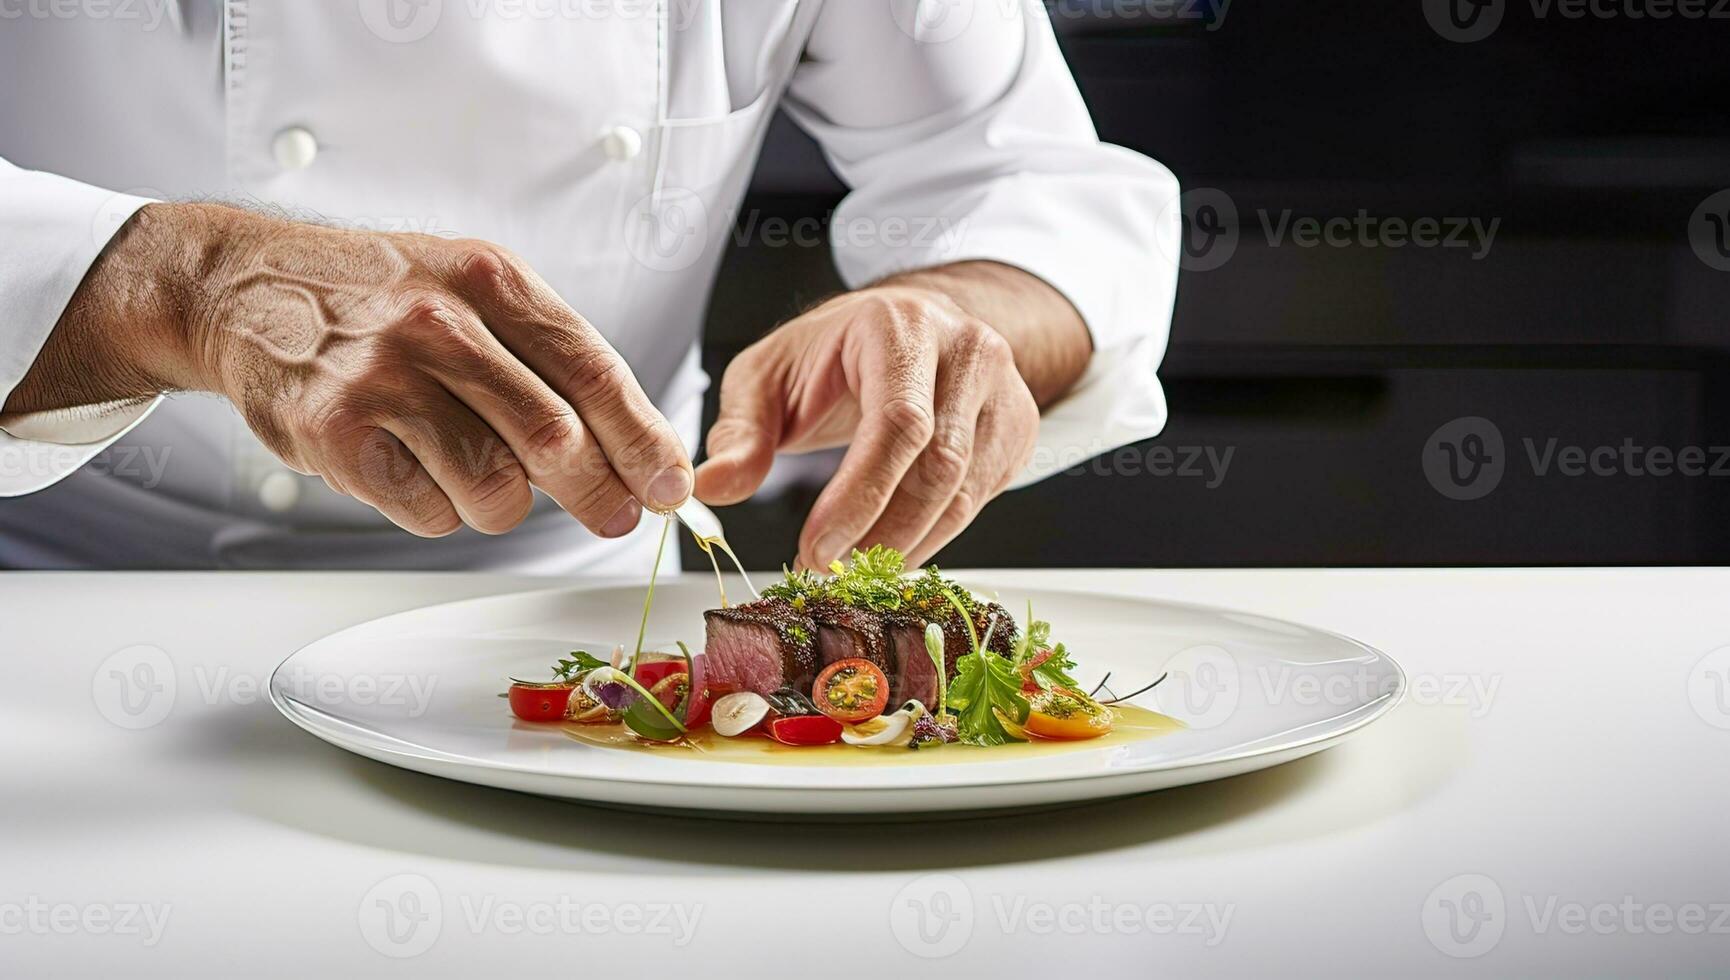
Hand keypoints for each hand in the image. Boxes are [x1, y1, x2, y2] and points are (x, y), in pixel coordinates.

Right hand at [21, 204, 691, 536]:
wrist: (245, 288)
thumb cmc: (378, 297)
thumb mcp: (470, 286)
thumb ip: (549, 355)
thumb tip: (636, 446)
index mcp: (490, 279)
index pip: (594, 372)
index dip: (644, 441)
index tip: (672, 485)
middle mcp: (439, 321)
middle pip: (555, 438)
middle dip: (599, 494)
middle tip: (615, 517)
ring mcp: (383, 378)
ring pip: (495, 488)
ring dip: (504, 504)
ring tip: (480, 475)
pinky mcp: (335, 434)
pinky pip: (429, 512)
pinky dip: (440, 511)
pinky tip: (417, 472)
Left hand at [693, 282, 1044, 568]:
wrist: (909, 326)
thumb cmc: (834, 352)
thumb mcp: (768, 376)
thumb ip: (740, 432)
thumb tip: (712, 487)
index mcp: (902, 327)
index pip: (899, 423)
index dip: (860, 498)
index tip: (817, 550)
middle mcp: (968, 350)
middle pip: (940, 466)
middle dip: (882, 534)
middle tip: (829, 569)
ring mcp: (1004, 390)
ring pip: (965, 493)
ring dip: (907, 544)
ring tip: (856, 564)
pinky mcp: (1017, 427)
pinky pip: (980, 499)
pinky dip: (934, 535)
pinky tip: (893, 544)